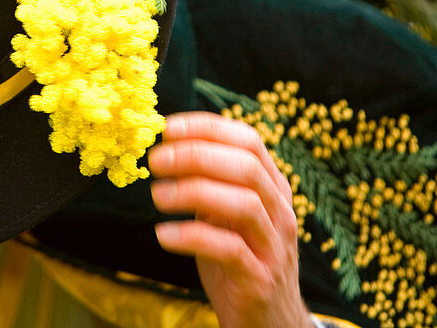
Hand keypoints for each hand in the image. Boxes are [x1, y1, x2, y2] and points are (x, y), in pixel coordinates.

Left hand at [149, 112, 309, 327]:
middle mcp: (280, 211)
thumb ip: (209, 183)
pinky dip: (191, 236)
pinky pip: (229, 249)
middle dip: (196, 155)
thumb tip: (168, 146)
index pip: (249, 140)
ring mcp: (273, 245)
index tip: (168, 127)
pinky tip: (164, 234)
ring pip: (243, 204)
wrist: (268, 321)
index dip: (208, 128)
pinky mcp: (259, 279)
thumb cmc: (239, 259)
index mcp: (272, 188)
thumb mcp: (225, 214)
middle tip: (156, 161)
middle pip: (246, 166)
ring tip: (157, 196)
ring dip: (193, 192)